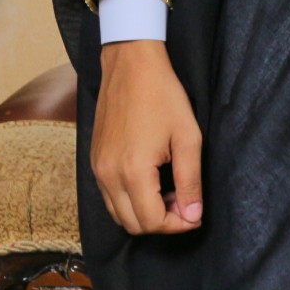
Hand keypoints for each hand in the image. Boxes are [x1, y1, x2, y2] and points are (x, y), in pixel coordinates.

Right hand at [92, 39, 203, 234]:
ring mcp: (97, 168)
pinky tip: (151, 180)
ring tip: (169, 190)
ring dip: (144, 213)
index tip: (195, 213)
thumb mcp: (188, 136)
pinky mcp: (94, 160)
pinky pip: (108, 197)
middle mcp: (108, 175)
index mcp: (132, 171)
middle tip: (184, 202)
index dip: (177, 225)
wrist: (131, 64)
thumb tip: (192, 215)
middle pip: (133, 225)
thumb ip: (190, 181)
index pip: (152, 222)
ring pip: (118, 214)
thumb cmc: (163, 95)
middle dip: (162, 222)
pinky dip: (129, 200)